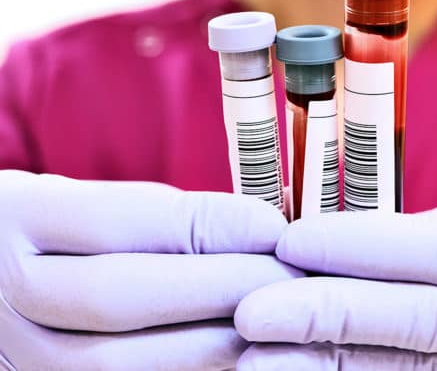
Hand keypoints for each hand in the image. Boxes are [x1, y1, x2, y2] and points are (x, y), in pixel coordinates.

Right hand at [0, 170, 302, 370]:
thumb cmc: (55, 234)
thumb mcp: (86, 200)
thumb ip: (156, 215)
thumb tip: (257, 231)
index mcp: (15, 218)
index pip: (117, 223)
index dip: (205, 227)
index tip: (272, 227)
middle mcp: (7, 293)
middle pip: (122, 298)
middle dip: (221, 287)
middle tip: (291, 277)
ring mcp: (21, 356)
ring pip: (121, 364)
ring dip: (214, 343)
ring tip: (276, 321)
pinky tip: (241, 356)